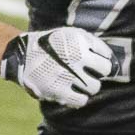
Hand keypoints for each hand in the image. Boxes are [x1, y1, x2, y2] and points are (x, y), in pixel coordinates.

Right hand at [0, 27, 115, 108]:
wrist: (24, 54)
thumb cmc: (53, 44)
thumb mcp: (73, 34)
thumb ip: (93, 43)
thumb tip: (111, 57)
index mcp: (79, 45)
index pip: (107, 59)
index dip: (104, 62)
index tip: (98, 64)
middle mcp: (75, 60)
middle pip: (103, 74)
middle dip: (98, 74)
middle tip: (90, 73)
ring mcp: (67, 76)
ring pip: (94, 88)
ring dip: (90, 86)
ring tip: (81, 82)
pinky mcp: (58, 91)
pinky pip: (80, 100)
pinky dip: (80, 98)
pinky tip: (75, 92)